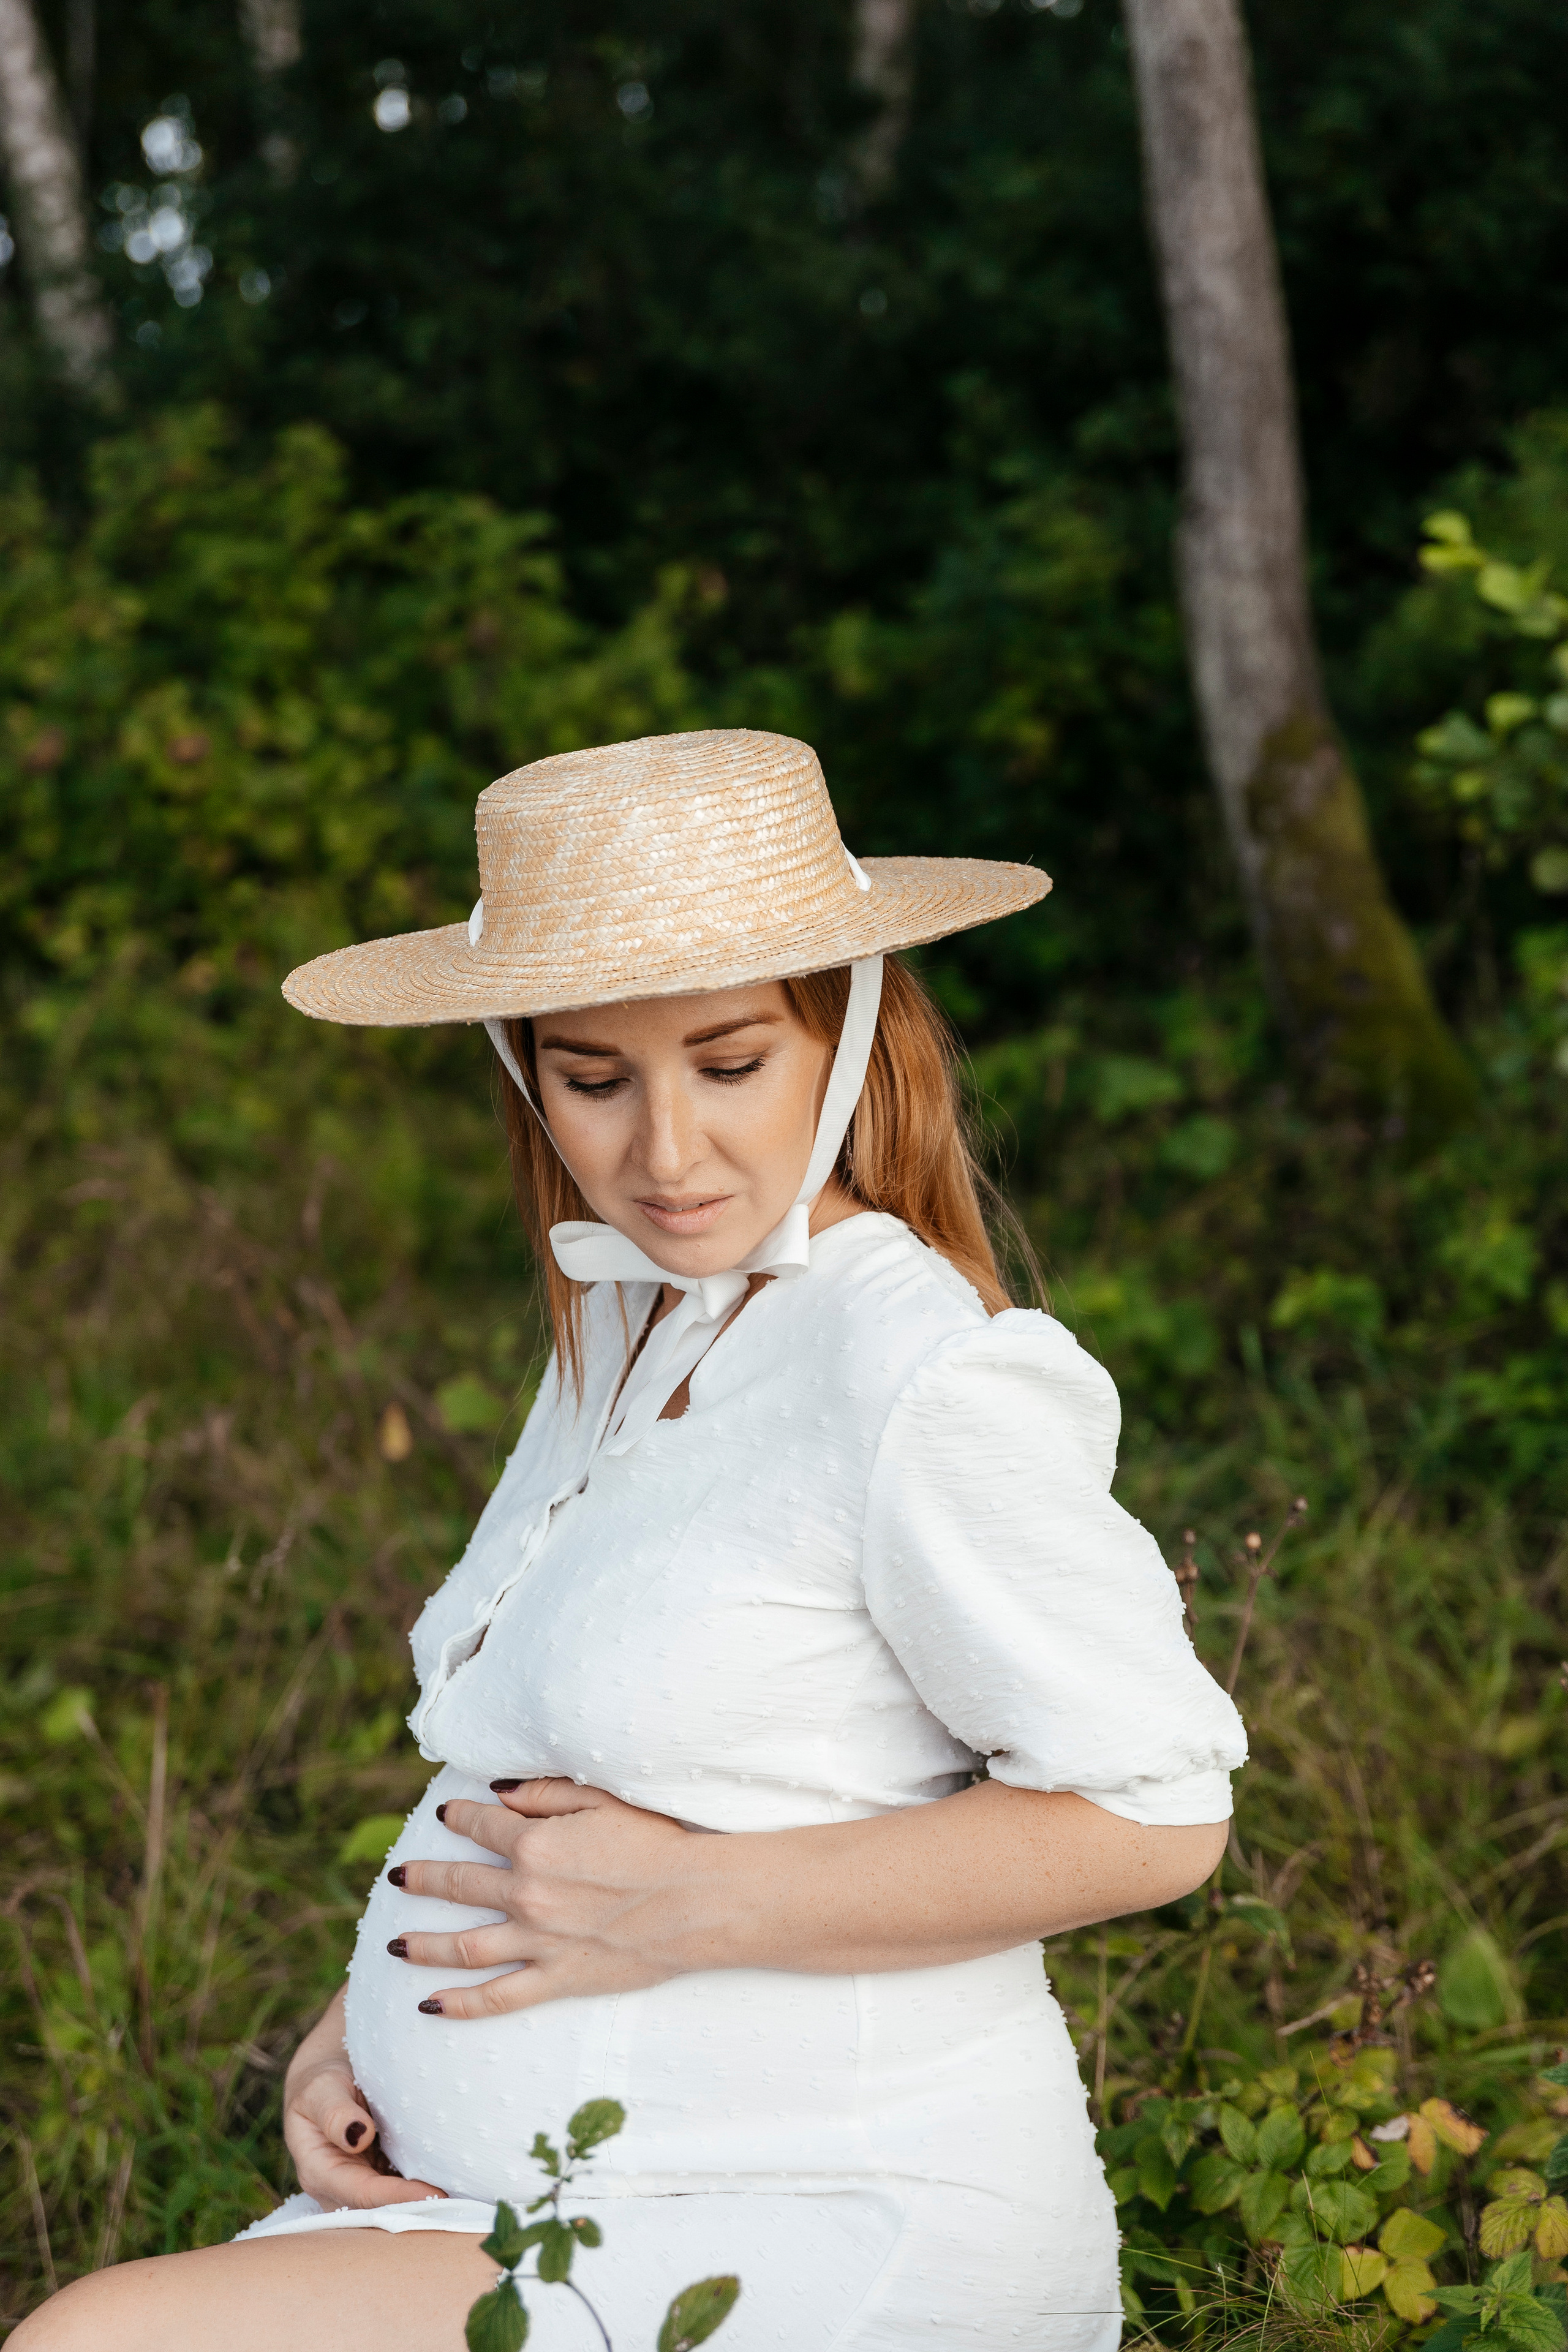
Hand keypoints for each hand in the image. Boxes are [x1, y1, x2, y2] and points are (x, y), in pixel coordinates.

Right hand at [283, 1992, 444, 2207]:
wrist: (325, 2088)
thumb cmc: (322, 2086)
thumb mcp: (321, 2090)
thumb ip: (335, 2112)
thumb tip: (358, 2134)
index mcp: (319, 2172)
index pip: (363, 2192)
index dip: (397, 2196)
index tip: (433, 2195)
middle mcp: (338, 2191)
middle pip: (379, 2210)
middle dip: (415, 2210)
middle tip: (457, 2206)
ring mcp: (358, 2189)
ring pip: (390, 2208)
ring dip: (422, 2208)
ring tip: (461, 2203)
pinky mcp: (377, 2181)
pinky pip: (399, 2193)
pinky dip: (422, 2194)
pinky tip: (452, 2190)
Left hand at [384, 1777, 722, 2020]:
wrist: (696, 1900)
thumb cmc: (657, 1841)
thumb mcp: (601, 1799)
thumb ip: (544, 1793)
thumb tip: (498, 1791)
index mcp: (535, 1844)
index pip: (481, 1825)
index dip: (460, 1816)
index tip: (447, 1814)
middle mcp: (526, 1893)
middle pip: (459, 1884)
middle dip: (422, 1879)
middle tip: (396, 1878)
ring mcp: (538, 1941)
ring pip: (464, 1947)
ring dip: (423, 1944)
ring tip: (393, 1944)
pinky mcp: (558, 1979)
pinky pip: (498, 1997)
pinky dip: (460, 2005)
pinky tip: (430, 2005)